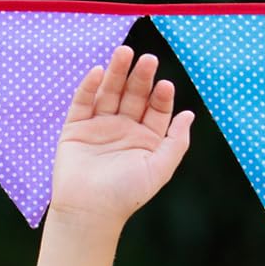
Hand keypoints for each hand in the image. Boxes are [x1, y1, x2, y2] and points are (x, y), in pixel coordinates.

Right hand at [50, 47, 193, 226]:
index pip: (156, 108)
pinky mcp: (75, 130)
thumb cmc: (126, 195)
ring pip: (109, 93)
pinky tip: (98, 72)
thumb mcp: (160, 169)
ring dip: (116, 73)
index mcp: (145, 139)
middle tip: (147, 59)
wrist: (89, 212)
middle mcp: (123, 129)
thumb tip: (189, 114)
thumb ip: (176, 142)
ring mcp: (98, 128)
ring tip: (124, 53)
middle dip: (140, 77)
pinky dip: (89, 87)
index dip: (160, 95)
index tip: (164, 86)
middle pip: (133, 95)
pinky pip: (82, 103)